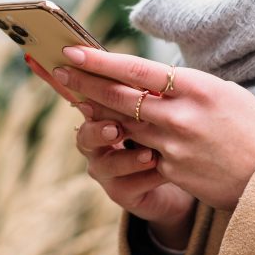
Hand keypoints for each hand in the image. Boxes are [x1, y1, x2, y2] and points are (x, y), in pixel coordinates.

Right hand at [25, 53, 197, 233]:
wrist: (184, 172)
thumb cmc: (169, 130)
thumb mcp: (161, 104)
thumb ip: (145, 86)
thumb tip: (142, 61)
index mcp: (103, 113)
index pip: (83, 97)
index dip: (74, 85)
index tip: (69, 73)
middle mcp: (98, 143)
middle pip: (87, 134)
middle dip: (99, 129)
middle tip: (114, 127)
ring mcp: (107, 170)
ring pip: (105, 165)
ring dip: (126, 159)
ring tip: (150, 154)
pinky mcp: (123, 193)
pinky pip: (129, 187)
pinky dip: (147, 177)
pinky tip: (164, 169)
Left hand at [46, 46, 254, 211]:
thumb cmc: (251, 128)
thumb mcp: (223, 93)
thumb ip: (186, 86)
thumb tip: (154, 79)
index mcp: (196, 87)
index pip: (138, 69)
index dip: (101, 60)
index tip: (75, 50)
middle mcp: (181, 115)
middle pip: (120, 96)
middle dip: (86, 82)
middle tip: (61, 70)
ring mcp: (174, 145)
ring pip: (123, 125)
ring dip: (97, 112)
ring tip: (76, 97)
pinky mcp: (172, 171)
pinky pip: (140, 153)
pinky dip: (123, 142)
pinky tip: (107, 133)